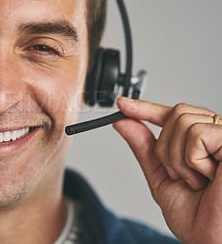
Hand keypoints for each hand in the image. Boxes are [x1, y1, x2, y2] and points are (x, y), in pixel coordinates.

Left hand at [113, 97, 221, 243]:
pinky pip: (197, 134)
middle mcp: (216, 135)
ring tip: (198, 179)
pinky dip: (193, 161)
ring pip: (183, 121)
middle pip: (176, 113)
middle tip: (180, 175)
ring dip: (179, 158)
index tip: (122, 104)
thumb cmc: (198, 217)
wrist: (214, 241)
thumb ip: (145, 148)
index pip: (173, 113)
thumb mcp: (161, 178)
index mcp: (201, 143)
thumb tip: (123, 122)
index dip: (146, 107)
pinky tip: (209, 177)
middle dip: (165, 148)